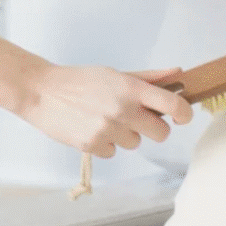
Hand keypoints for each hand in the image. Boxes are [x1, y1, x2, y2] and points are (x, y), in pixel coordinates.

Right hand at [19, 64, 192, 157]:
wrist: (41, 91)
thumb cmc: (79, 80)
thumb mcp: (113, 74)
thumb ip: (148, 78)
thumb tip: (179, 73)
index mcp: (130, 88)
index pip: (174, 106)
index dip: (184, 114)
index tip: (179, 116)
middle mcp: (123, 110)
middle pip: (161, 133)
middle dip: (150, 127)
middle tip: (132, 117)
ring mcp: (108, 130)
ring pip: (135, 143)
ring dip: (123, 134)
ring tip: (102, 119)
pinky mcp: (94, 145)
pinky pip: (113, 152)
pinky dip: (104, 143)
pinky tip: (89, 127)